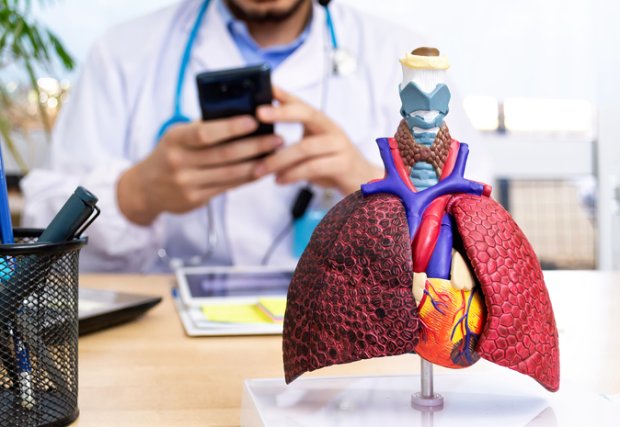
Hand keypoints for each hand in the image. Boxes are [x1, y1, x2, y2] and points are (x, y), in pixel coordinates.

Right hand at [118, 116, 282, 224]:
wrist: (145, 189)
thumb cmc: (169, 154)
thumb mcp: (177, 137)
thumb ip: (203, 128)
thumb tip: (239, 114)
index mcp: (175, 139)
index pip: (205, 132)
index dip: (231, 127)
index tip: (254, 120)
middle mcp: (179, 162)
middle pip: (224, 154)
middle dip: (255, 146)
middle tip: (277, 139)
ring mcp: (187, 183)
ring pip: (230, 173)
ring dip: (257, 163)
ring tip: (276, 154)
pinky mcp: (195, 199)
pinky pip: (228, 187)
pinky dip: (247, 178)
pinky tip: (261, 170)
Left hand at [254, 87, 381, 194]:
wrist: (363, 182)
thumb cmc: (331, 166)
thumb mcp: (311, 151)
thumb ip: (292, 145)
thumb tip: (260, 143)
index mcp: (322, 123)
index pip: (301, 103)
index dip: (284, 94)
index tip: (266, 86)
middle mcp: (332, 129)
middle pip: (306, 114)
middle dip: (281, 112)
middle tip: (258, 114)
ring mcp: (339, 146)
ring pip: (305, 147)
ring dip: (278, 159)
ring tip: (259, 169)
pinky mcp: (343, 165)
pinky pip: (313, 167)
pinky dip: (292, 174)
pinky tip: (279, 180)